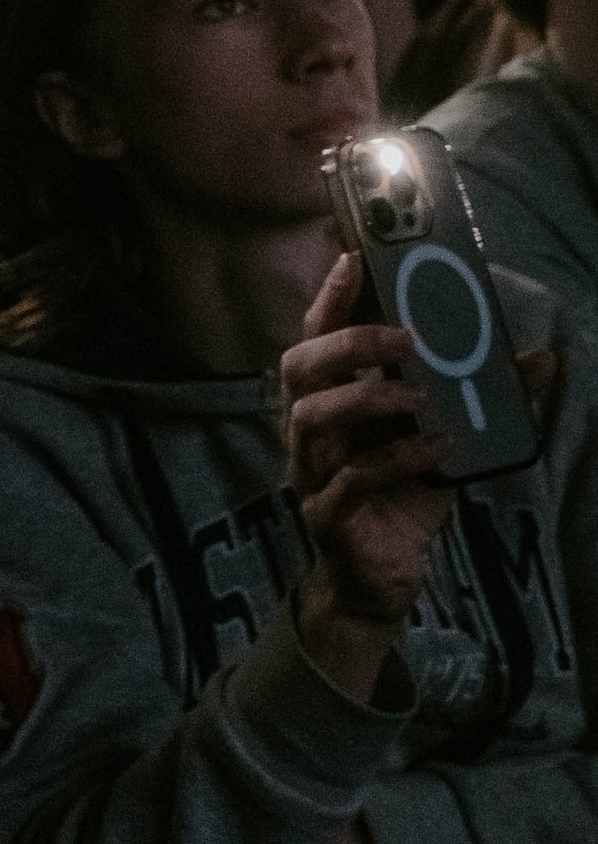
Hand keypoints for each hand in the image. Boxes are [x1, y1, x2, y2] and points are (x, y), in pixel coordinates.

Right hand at [281, 253, 454, 682]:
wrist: (379, 583)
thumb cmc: (403, 496)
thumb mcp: (444, 439)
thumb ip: (481, 400)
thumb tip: (545, 360)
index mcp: (330, 399)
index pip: (315, 335)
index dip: (330, 297)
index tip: (355, 260)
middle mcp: (310, 429)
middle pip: (299, 367)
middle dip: (348, 344)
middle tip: (404, 339)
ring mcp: (311, 472)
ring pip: (313, 417)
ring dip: (365, 399)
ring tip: (417, 400)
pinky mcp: (328, 516)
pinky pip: (350, 479)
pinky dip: (395, 461)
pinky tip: (434, 452)